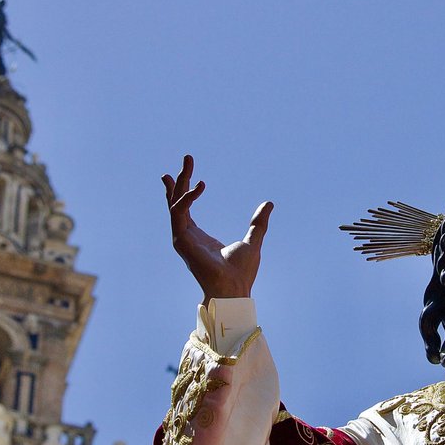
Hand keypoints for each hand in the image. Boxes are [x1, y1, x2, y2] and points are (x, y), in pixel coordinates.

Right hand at [163, 155, 273, 305]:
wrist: (235, 288)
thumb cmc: (241, 272)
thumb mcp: (254, 240)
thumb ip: (258, 223)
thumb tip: (268, 204)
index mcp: (198, 236)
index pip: (185, 208)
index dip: (185, 190)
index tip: (189, 172)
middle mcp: (187, 236)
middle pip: (177, 202)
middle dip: (180, 179)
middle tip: (188, 157)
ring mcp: (183, 238)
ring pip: (176, 204)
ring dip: (180, 183)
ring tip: (189, 163)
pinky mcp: (182, 240)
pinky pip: (180, 213)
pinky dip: (188, 198)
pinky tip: (199, 185)